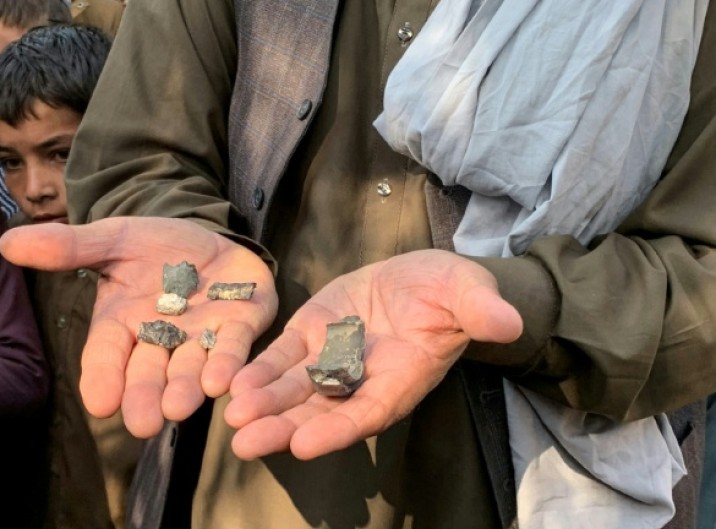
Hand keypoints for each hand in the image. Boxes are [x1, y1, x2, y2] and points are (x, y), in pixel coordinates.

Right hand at [0, 218, 277, 437]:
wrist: (209, 236)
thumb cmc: (156, 247)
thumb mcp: (113, 239)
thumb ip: (69, 246)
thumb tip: (7, 242)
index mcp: (122, 324)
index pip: (105, 356)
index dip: (102, 379)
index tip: (99, 404)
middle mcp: (160, 341)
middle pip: (148, 374)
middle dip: (144, 398)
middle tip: (141, 425)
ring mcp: (201, 338)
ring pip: (190, 370)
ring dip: (185, 390)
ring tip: (178, 409)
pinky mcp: (240, 327)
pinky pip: (233, 349)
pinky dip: (227, 364)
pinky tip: (222, 382)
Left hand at [224, 250, 522, 459]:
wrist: (423, 277)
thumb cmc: (452, 292)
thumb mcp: (469, 292)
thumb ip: (481, 311)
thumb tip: (509, 323)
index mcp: (402, 379)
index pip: (368, 413)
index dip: (337, 429)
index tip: (304, 444)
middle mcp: (362, 380)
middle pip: (320, 413)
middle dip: (284, 429)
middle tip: (246, 444)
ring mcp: (332, 358)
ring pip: (295, 390)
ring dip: (264, 403)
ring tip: (233, 417)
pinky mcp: (310, 335)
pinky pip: (283, 357)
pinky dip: (259, 369)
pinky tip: (233, 381)